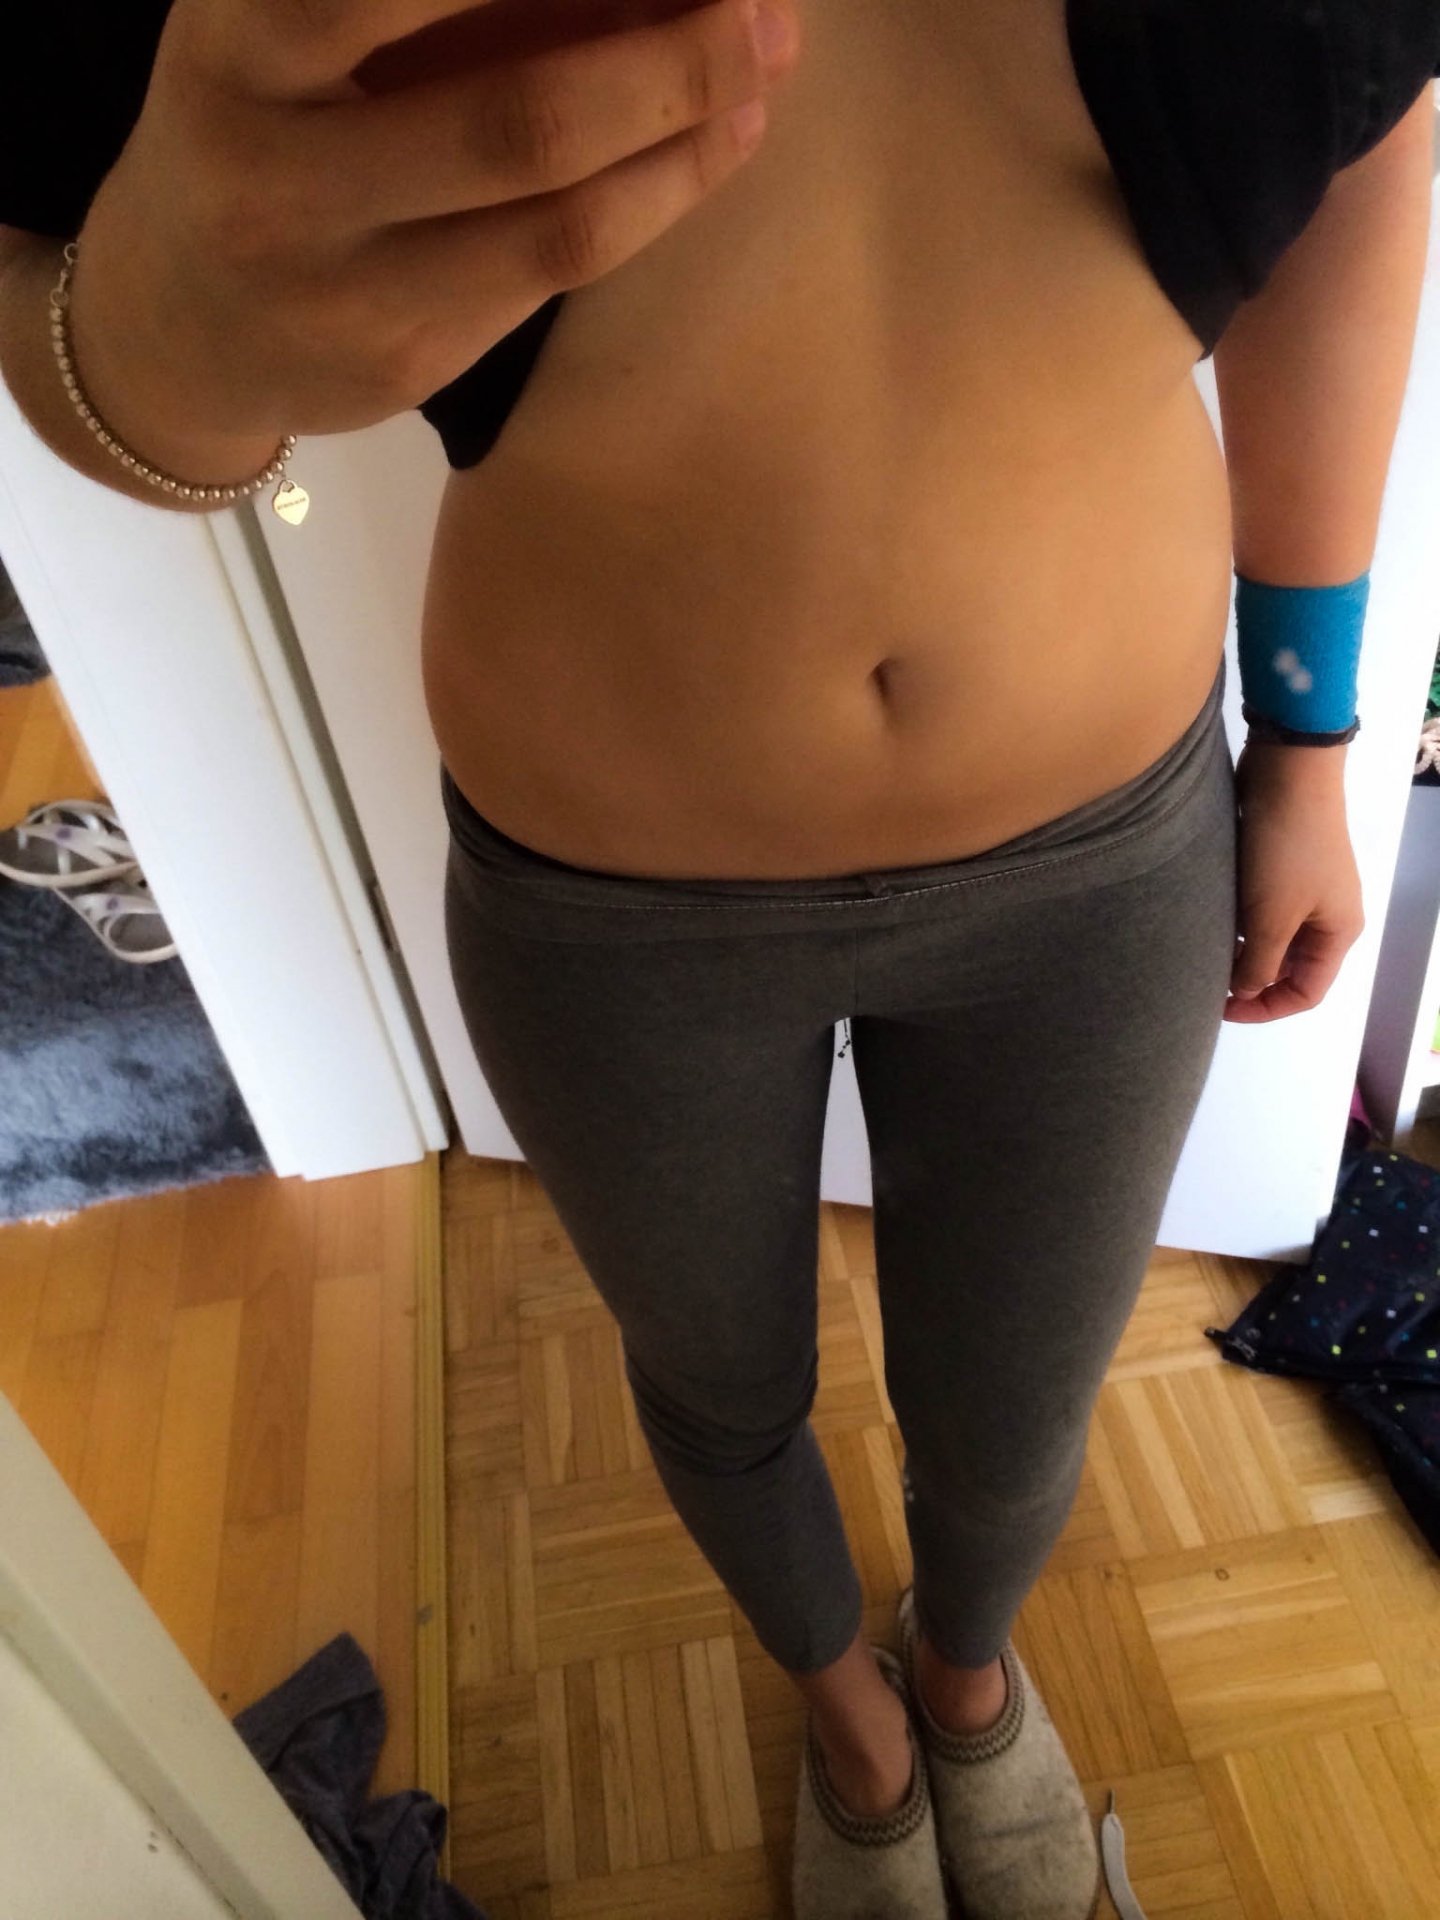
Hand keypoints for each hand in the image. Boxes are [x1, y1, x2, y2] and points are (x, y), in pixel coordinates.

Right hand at [65, 0, 798, 443]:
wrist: (167, 323)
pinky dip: (645, 208)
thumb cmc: (257, 127)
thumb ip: (432, 5)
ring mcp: (340, 293)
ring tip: (760, 75)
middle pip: (523, 124)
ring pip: (558, 229)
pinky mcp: (396, 368)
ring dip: (685, 150)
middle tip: (760, 8)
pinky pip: (549, 284)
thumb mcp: (288, 25)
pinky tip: (704, 151)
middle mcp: (277, 177)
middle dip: (670, 66)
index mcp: (238, 44)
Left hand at [1225, 742, 1365, 1022]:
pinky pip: (1257, 909)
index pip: (1307, 993)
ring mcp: (1302, 889)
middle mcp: (1325, 915)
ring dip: (1239, 948)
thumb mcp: (1270, 916)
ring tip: (1203, 951)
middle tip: (1204, 981)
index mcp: (1337, 933)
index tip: (1220, 1006)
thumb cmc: (1285, 850)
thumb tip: (1245, 992)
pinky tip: (1207, 919)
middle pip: (1288, 968)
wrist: (1286, 770)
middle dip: (1250, 979)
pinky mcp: (1278, 865)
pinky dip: (1235, 920)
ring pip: (1269, 938)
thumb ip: (1258, 963)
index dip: (1266, 1008)